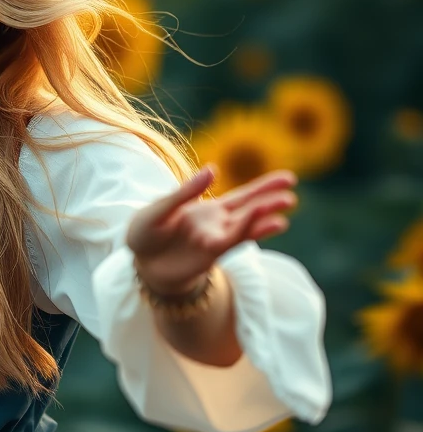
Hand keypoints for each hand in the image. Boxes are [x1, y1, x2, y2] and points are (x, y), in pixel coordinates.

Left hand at [126, 165, 297, 294]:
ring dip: (263, 220)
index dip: (265, 187)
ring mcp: (216, 239)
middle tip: (291, 194)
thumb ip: (185, 192)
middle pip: (250, 209)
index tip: (289, 179)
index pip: (243, 195)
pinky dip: (247, 231)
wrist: (139, 263)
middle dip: (270, 202)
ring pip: (245, 227)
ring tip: (283, 214)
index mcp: (209, 208)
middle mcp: (218, 223)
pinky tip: (264, 224)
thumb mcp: (159, 208)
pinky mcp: (210, 254)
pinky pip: (232, 241)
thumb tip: (214, 169)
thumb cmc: (146, 233)